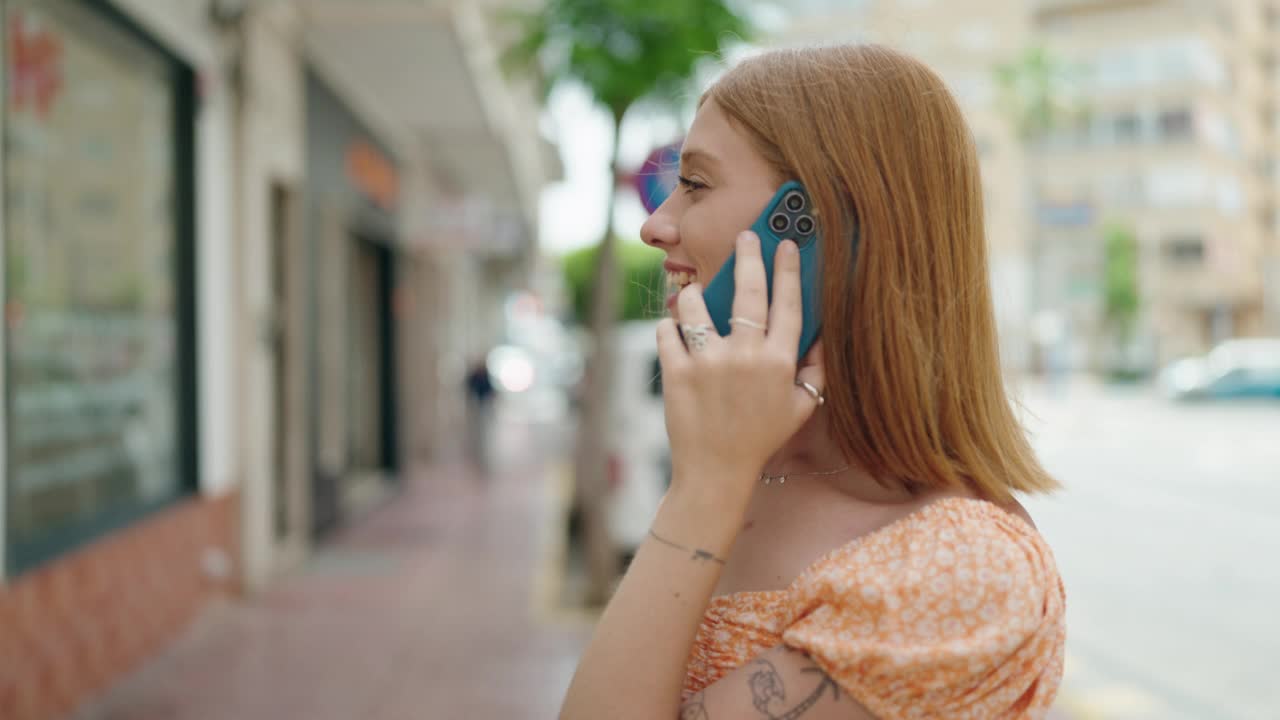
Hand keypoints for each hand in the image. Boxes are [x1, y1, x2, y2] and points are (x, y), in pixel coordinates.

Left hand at [656, 231, 825, 503]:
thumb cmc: (761, 438)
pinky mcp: (676, 372)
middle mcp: (745, 357)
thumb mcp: (801, 408)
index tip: (786, 245)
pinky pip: (667, 331)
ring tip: (692, 293)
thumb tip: (822, 333)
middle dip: (748, 257)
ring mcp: (708, 363)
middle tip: (746, 236)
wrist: (716, 472)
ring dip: (692, 294)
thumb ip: (815, 370)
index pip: (788, 304)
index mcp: (779, 363)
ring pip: (695, 304)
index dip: (788, 270)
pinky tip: (673, 328)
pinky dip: (668, 325)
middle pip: (747, 292)